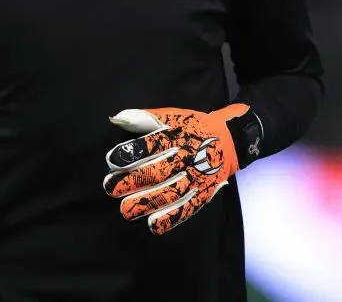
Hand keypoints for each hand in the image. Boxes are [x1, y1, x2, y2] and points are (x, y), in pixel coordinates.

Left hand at [103, 104, 249, 234]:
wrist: (230, 141)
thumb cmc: (193, 128)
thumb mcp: (172, 117)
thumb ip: (144, 119)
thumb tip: (117, 119)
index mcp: (177, 137)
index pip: (152, 145)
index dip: (131, 153)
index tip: (112, 161)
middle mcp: (186, 158)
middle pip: (159, 171)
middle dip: (134, 181)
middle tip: (111, 188)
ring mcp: (196, 178)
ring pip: (171, 193)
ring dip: (148, 202)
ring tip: (126, 210)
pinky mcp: (203, 194)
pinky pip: (188, 208)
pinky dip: (172, 218)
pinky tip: (153, 225)